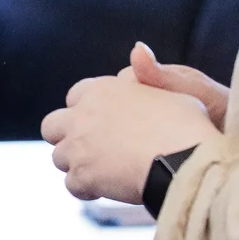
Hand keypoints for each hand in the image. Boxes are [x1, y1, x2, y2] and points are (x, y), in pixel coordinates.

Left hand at [42, 41, 222, 203]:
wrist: (184, 160)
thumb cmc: (186, 125)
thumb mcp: (173, 88)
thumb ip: (149, 74)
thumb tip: (138, 51)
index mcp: (102, 90)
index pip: (75, 96)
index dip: (85, 110)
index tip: (100, 122)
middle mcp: (83, 116)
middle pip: (52, 126)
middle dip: (66, 137)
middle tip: (89, 149)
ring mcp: (78, 147)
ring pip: (59, 158)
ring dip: (76, 165)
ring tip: (103, 173)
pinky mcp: (82, 176)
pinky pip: (72, 185)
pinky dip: (86, 189)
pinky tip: (108, 189)